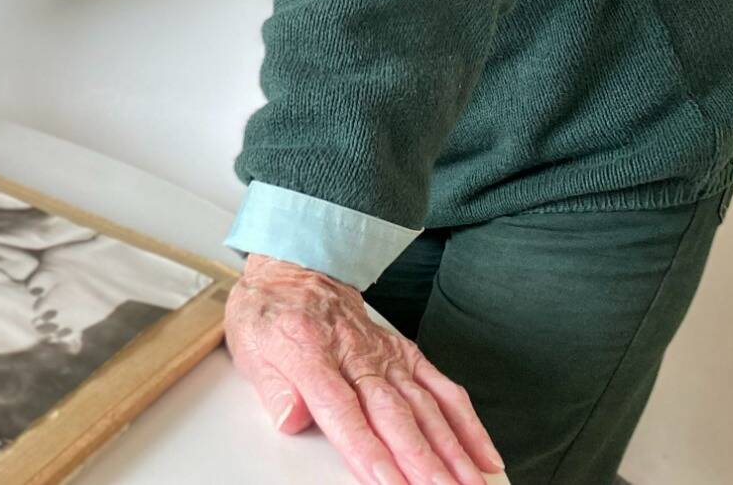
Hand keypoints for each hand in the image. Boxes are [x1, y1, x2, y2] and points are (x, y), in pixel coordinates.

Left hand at [225, 254, 503, 484]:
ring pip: (425, 409)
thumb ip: (272, 386)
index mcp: (311, 354)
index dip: (367, 451)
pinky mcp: (407, 355)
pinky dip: (467, 424)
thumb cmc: (271, 311)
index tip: (388, 483)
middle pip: (394, 417)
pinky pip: (443, 390)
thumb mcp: (248, 343)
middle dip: (422, 462)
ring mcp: (386, 356)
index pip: (343, 411)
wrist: (297, 268)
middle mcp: (356, 356)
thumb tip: (290, 418)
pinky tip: (484, 456)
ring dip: (451, 452)